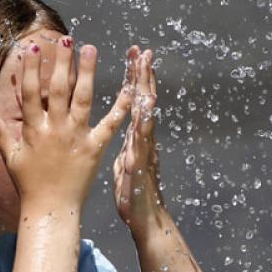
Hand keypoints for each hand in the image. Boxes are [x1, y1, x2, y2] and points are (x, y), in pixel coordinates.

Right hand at [0, 38, 132, 211]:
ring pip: (83, 99)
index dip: (31, 69)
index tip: (32, 47)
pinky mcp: (95, 148)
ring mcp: (76, 138)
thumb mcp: (11, 157)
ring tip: (90, 49)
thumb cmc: (29, 184)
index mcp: (34, 130)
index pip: (31, 93)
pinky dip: (120, 107)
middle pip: (59, 89)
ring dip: (87, 72)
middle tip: (66, 39)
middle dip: (62, 62)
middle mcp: (55, 130)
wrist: (51, 209)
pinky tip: (128, 88)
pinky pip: (110, 124)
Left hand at [113, 45, 165, 230]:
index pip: (137, 100)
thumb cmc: (134, 192)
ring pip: (146, 119)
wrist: (148, 220)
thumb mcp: (126, 160)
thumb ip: (126, 142)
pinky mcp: (141, 170)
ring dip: (146, 96)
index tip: (135, 53)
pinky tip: (142, 116)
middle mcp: (144, 141)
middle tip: (143, 51)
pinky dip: (142, 132)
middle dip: (144, 76)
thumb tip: (124, 127)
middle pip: (145, 102)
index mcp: (137, 137)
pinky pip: (142, 147)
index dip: (137, 76)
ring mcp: (145, 154)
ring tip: (144, 76)